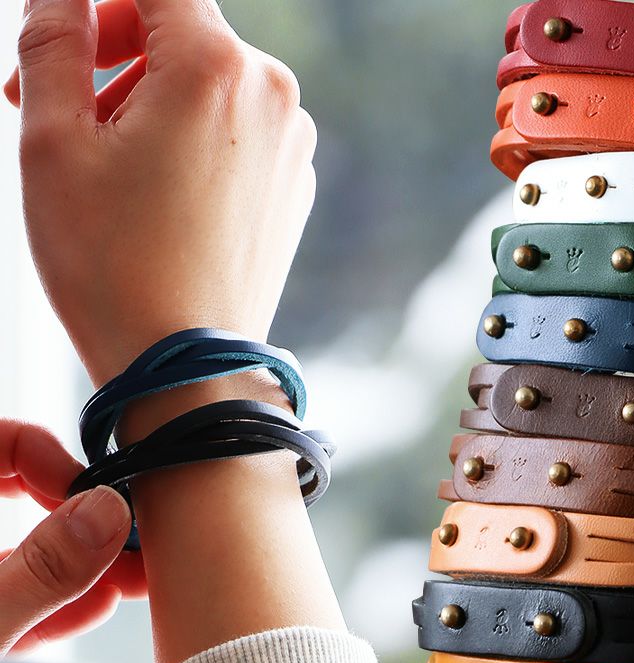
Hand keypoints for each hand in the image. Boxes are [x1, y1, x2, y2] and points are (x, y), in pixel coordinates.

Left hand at [0, 421, 145, 654]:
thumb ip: (41, 570)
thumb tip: (110, 511)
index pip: (0, 444)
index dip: (46, 455)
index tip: (95, 490)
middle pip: (25, 494)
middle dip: (86, 512)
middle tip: (128, 528)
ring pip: (31, 551)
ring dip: (87, 561)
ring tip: (136, 569)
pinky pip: (21, 599)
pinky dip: (61, 601)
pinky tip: (101, 603)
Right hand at [5, 0, 316, 387]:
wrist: (187, 364)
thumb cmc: (113, 265)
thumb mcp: (52, 142)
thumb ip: (53, 41)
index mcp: (216, 67)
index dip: (99, 4)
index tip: (68, 43)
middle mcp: (273, 96)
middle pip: (182, 33)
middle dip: (110, 53)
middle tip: (47, 101)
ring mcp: (292, 147)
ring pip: (209, 88)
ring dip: (149, 102)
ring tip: (103, 161)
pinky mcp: (293, 189)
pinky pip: (236, 137)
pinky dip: (193, 143)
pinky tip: (158, 195)